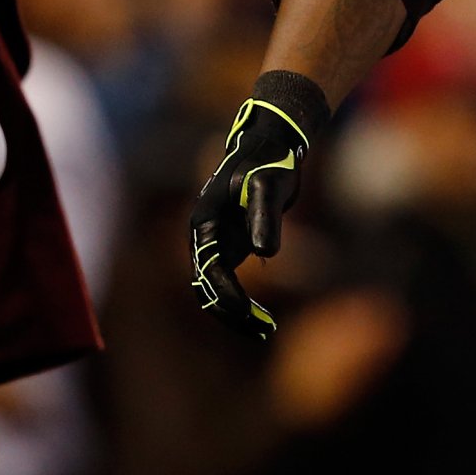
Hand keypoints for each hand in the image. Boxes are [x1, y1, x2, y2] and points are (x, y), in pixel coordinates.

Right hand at [187, 76, 328, 340]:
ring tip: (266, 331)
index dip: (228, 294)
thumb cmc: (269, 161)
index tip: (250, 314)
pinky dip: (243, 303)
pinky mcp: (231, 246)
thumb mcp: (270, 184)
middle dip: (232, 313)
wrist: (271, 143)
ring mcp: (216, 243)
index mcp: (204, 222)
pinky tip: (265, 319)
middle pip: (207, 287)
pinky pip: (229, 284)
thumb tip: (264, 254)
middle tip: (264, 331)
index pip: (209, 269)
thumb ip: (265, 217)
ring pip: (216, 290)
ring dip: (236, 313)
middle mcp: (204, 236)